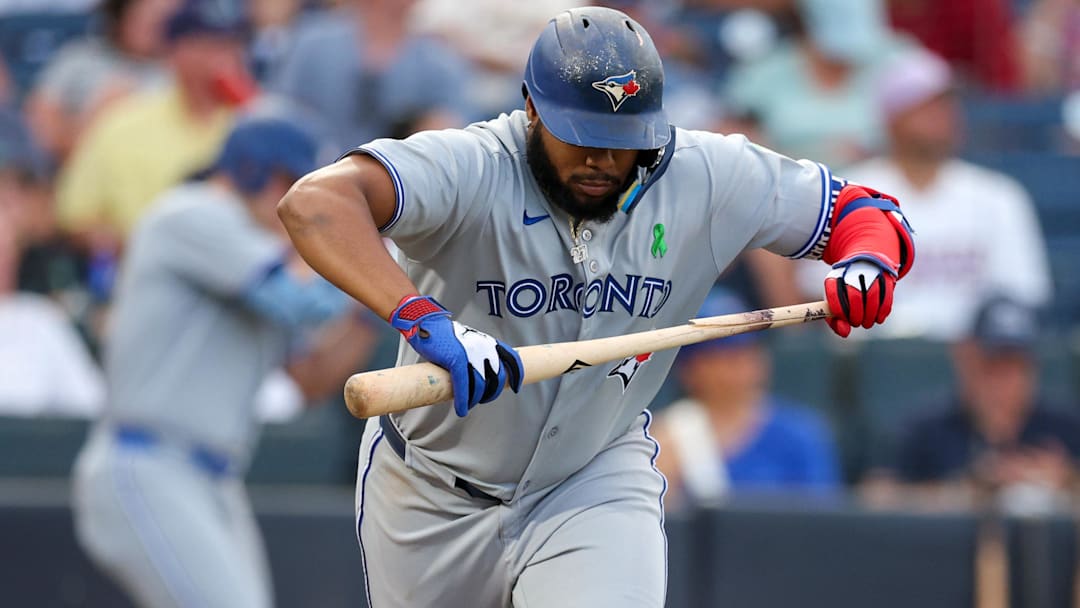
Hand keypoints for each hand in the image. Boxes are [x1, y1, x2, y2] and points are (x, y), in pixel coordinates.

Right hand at [390, 296, 522, 416]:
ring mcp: (471, 354)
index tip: (516, 387)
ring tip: (468, 405)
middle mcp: (484, 347)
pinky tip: (461, 409)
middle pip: (497, 379)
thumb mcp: (470, 340)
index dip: (517, 376)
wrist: (426, 322)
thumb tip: (480, 372)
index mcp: (488, 342)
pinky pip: (463, 386)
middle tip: (482, 399)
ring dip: (475, 400)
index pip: (512, 359)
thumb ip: (478, 353)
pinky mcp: (456, 360)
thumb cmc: (444, 333)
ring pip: (480, 386)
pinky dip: (463, 401)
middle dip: (491, 394)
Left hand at [824, 256, 896, 336]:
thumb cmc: (846, 294)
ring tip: (867, 324)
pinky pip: (886, 296)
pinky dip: (883, 311)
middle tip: (857, 323)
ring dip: (870, 315)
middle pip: (854, 295)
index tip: (845, 320)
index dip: (839, 310)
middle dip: (856, 315)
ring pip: (872, 295)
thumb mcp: (836, 305)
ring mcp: (870, 272)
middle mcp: (851, 271)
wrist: (864, 267)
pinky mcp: (885, 276)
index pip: (833, 293)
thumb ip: (836, 321)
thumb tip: (845, 333)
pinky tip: (879, 319)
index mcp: (834, 277)